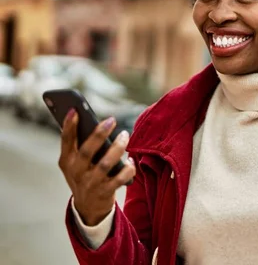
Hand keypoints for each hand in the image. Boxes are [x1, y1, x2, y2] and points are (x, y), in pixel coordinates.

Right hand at [58, 109, 135, 225]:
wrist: (88, 207)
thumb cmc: (84, 175)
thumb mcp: (76, 163)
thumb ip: (81, 146)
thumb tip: (93, 122)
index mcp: (66, 161)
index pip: (66, 141)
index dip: (69, 126)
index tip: (74, 110)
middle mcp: (76, 172)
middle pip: (87, 151)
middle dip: (99, 134)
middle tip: (111, 120)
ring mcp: (90, 183)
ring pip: (105, 164)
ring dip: (117, 148)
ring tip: (125, 135)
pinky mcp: (104, 192)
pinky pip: (120, 178)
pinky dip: (128, 168)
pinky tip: (131, 161)